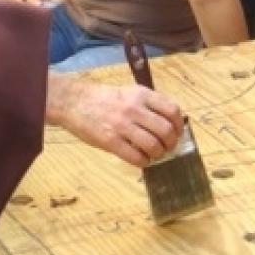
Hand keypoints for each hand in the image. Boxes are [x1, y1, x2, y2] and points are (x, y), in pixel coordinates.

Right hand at [49, 79, 183, 166]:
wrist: (75, 102)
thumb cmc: (106, 99)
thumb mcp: (130, 92)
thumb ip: (150, 104)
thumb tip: (171, 123)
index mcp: (142, 94)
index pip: (172, 110)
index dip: (179, 125)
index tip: (178, 133)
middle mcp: (134, 109)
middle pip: (166, 130)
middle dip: (171, 143)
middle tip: (168, 147)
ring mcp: (122, 126)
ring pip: (153, 145)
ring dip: (158, 154)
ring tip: (155, 154)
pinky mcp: (111, 141)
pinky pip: (136, 157)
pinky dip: (144, 162)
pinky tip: (142, 160)